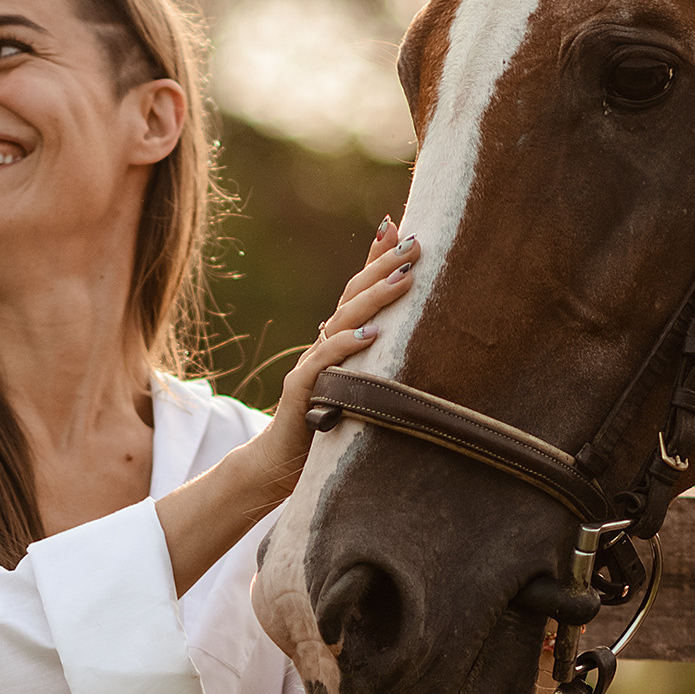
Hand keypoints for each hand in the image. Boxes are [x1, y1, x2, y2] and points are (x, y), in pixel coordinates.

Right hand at [153, 224, 419, 594]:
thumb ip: (376, 366)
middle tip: (417, 243)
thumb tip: (410, 346)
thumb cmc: (324, 431)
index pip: (358, 289)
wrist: (277, 468)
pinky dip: (347, 347)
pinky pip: (325, 364)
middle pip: (353, 294)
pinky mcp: (301, 392)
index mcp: (338, 342)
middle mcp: (323, 346)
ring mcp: (311, 366)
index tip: (399, 225)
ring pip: (343, 321)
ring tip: (405, 277)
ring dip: (375, 298)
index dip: (374, 256)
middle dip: (384, 264)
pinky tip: (372, 335)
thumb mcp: (359, 392)